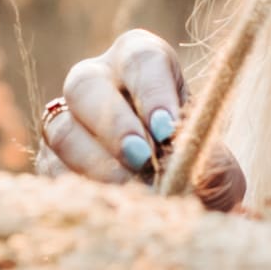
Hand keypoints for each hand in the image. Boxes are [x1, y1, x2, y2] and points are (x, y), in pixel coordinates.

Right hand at [46, 26, 239, 206]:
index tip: (167, 130)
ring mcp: (69, 120)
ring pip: (62, 128)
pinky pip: (53, 169)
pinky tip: (114, 204)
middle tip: (141, 158)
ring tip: (133, 191)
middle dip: (113, 124)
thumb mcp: (217, 167)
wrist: (183, 209)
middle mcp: (99, 82)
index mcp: (144, 65)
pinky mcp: (52, 161)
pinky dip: (84, 188)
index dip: (152, 92)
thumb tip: (176, 162)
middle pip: (85, 84)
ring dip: (96, 162)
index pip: (141, 59)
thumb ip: (206, 161)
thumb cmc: (201, 173)